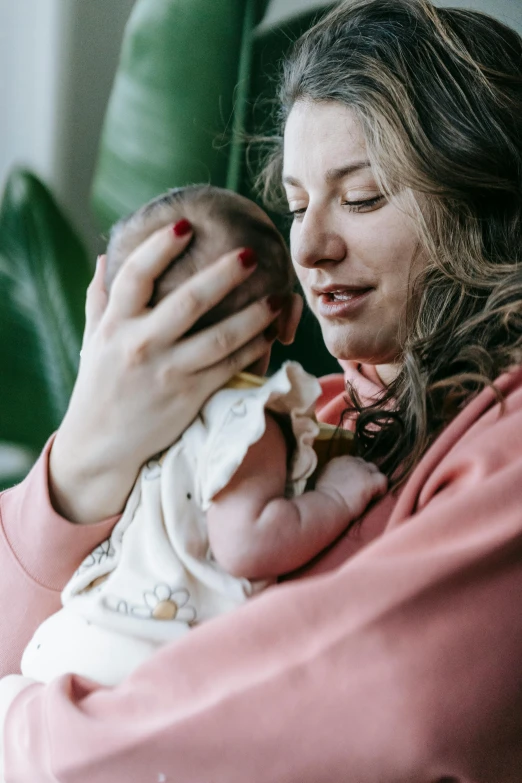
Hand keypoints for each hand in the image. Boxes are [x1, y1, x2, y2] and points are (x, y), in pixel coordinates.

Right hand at [50, 222, 299, 524]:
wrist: (99, 444)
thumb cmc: (99, 385)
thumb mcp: (93, 338)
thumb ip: (100, 297)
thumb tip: (104, 256)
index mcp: (116, 324)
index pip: (136, 275)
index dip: (160, 246)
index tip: (186, 224)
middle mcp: (142, 344)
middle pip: (190, 301)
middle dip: (225, 274)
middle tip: (252, 254)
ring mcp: (168, 372)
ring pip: (220, 338)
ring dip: (254, 316)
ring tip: (279, 297)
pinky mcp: (189, 397)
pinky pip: (228, 368)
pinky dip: (252, 350)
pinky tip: (269, 334)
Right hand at [315, 456, 386, 520]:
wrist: (326, 506)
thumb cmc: (323, 499)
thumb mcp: (325, 480)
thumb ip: (335, 475)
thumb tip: (341, 480)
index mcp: (338, 461)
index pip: (355, 462)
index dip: (357, 474)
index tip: (354, 485)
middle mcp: (351, 461)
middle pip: (366, 465)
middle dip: (366, 476)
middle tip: (362, 491)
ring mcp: (361, 470)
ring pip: (375, 471)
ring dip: (373, 481)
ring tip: (369, 495)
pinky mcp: (369, 481)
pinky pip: (383, 481)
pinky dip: (381, 490)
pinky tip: (374, 498)